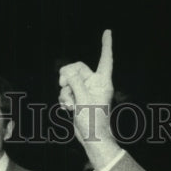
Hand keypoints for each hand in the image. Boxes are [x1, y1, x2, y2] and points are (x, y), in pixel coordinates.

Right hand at [58, 29, 120, 167]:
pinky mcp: (79, 99)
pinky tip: (67, 109)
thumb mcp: (82, 99)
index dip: (106, 45)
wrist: (92, 139)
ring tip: (71, 105)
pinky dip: (64, 99)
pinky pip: (67, 92)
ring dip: (65, 93)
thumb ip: (74, 81)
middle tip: (62, 84)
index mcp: (103, 81)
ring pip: (69, 82)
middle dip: (67, 76)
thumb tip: (66, 72)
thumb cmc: (93, 121)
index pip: (106, 58)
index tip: (107, 31)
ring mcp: (86, 91)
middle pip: (77, 68)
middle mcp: (95, 84)